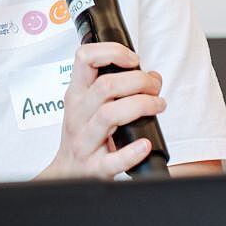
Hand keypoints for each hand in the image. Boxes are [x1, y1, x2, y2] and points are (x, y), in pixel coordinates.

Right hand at [39, 42, 164, 180]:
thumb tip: (152, 76)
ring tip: (158, 106)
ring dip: (142, 106)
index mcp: (76, 96)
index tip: (132, 59)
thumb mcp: (88, 106)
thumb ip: (118, 88)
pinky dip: (132, 152)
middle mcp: (77, 115)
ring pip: (109, 115)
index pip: (84, 59)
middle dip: (139, 81)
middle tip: (154, 87)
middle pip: (105, 86)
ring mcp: (84, 141)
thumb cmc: (83, 136)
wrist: (67, 173)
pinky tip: (144, 144)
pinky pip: (113, 159)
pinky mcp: (95, 166)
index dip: (111, 52)